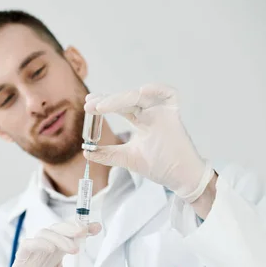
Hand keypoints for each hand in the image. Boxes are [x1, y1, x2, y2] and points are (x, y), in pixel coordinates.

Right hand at [0, 221, 100, 266]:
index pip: (71, 235)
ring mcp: (33, 253)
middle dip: (72, 227)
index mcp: (58, 253)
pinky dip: (40, 243)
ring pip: (44, 233)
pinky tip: (51, 249)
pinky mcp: (21, 259)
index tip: (97, 227)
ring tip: (73, 249)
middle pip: (58, 229)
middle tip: (85, 231)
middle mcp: (46, 249)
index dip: (84, 229)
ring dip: (60, 237)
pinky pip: (28, 245)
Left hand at [84, 84, 213, 202]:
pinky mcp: (174, 113)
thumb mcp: (127, 159)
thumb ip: (107, 154)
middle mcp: (150, 112)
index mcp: (139, 120)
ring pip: (139, 96)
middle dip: (107, 100)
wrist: (179, 177)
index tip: (87, 106)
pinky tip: (142, 91)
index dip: (103, 104)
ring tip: (103, 105)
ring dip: (120, 98)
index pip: (118, 106)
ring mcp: (162, 111)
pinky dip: (158, 89)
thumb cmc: (158, 166)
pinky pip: (169, 94)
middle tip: (90, 105)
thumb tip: (86, 151)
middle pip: (126, 99)